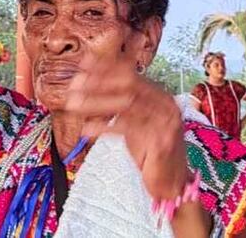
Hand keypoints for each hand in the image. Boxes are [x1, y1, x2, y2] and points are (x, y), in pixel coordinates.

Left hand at [65, 57, 190, 200]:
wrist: (172, 182)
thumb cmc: (149, 151)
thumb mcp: (135, 122)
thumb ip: (121, 103)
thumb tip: (93, 84)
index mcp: (160, 95)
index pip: (131, 74)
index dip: (107, 67)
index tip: (84, 63)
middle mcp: (166, 104)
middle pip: (129, 84)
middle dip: (99, 82)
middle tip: (74, 84)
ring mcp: (166, 122)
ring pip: (127, 104)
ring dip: (97, 102)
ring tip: (73, 104)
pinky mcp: (161, 142)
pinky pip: (128, 128)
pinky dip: (104, 127)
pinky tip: (86, 129)